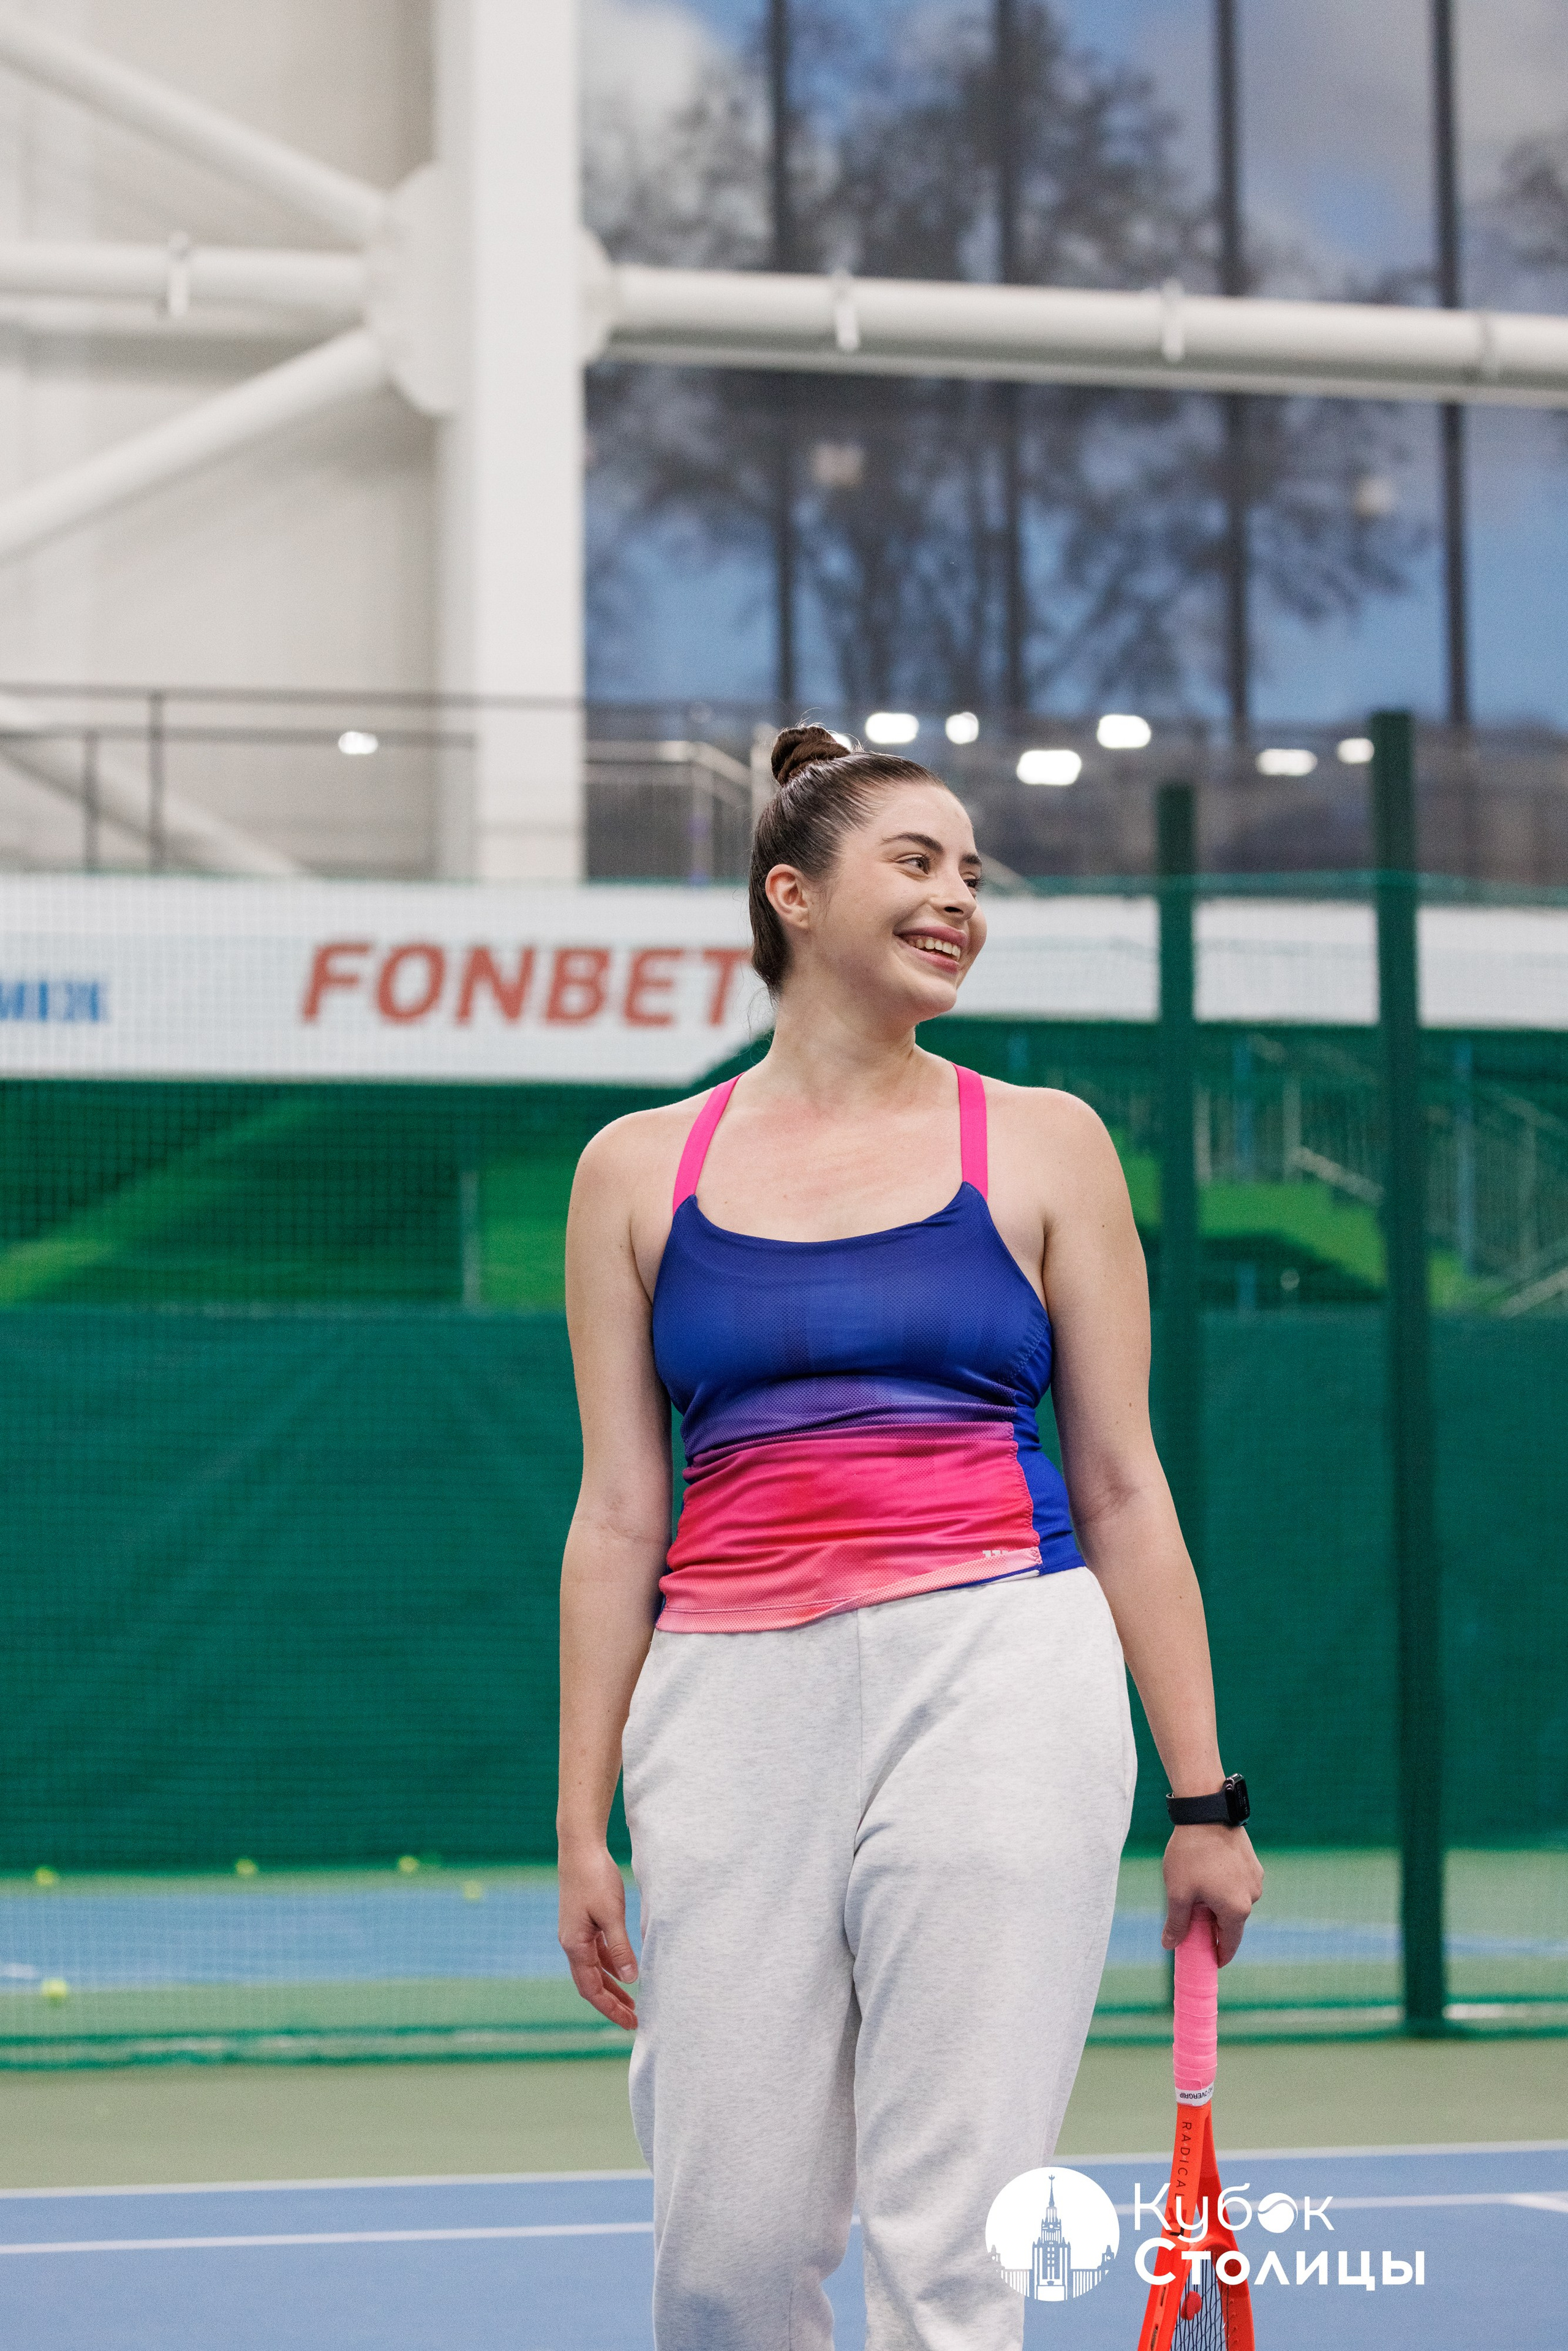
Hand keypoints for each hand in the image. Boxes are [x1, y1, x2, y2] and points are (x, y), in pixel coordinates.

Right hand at [558, 1841, 638, 2029]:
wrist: (579, 1848)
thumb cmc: (595, 1878)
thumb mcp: (611, 1914)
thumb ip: (621, 1948)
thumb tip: (631, 1980)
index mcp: (575, 1945)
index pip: (592, 1989)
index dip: (610, 2009)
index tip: (629, 2023)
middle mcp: (572, 1943)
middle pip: (591, 1984)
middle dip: (611, 2003)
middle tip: (634, 2020)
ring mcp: (576, 1933)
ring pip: (594, 1969)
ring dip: (612, 1986)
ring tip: (632, 2002)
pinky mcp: (584, 1922)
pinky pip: (597, 1952)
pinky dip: (610, 1965)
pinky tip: (624, 1970)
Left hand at [1161, 1825, 1262, 1964]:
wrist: (1206, 1811)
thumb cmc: (1191, 1854)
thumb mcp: (1178, 1892)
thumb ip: (1177, 1923)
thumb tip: (1170, 1946)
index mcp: (1237, 1910)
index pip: (1230, 1944)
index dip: (1218, 1956)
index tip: (1209, 1961)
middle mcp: (1252, 1896)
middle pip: (1232, 1922)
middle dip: (1213, 1925)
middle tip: (1192, 1920)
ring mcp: (1255, 1878)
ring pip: (1235, 1900)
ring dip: (1218, 1902)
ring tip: (1196, 1889)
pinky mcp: (1252, 1862)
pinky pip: (1237, 1883)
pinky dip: (1224, 1885)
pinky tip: (1206, 1873)